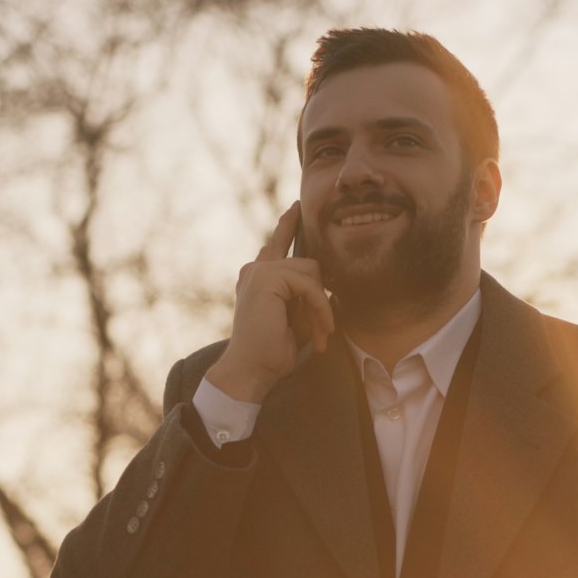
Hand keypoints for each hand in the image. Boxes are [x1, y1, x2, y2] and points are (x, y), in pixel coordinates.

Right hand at [205, 201, 333, 403]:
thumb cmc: (273, 352)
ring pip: (312, 272)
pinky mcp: (267, 276)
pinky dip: (320, 308)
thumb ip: (306, 294)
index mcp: (258, 279)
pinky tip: (320, 330)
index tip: (296, 208)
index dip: (287, 225)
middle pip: (307, 263)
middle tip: (323, 330)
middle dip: (320, 298)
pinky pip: (310, 284)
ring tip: (320, 335)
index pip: (276, 245)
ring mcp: (259, 270)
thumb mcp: (296, 318)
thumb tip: (325, 281)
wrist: (251, 369)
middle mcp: (255, 270)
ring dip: (321, 307)